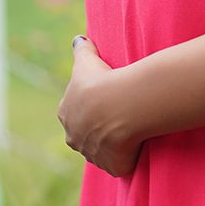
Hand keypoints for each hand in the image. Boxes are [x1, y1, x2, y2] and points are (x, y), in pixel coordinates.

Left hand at [58, 36, 141, 177]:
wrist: (119, 105)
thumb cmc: (101, 80)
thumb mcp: (86, 60)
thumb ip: (81, 49)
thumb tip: (78, 39)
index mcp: (66, 114)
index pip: (74, 112)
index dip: (89, 105)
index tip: (103, 98)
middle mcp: (74, 137)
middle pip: (85, 134)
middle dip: (97, 128)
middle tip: (117, 114)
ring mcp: (93, 154)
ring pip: (102, 150)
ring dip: (112, 143)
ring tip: (131, 128)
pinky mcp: (113, 165)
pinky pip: (120, 163)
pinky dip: (127, 157)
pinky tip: (137, 144)